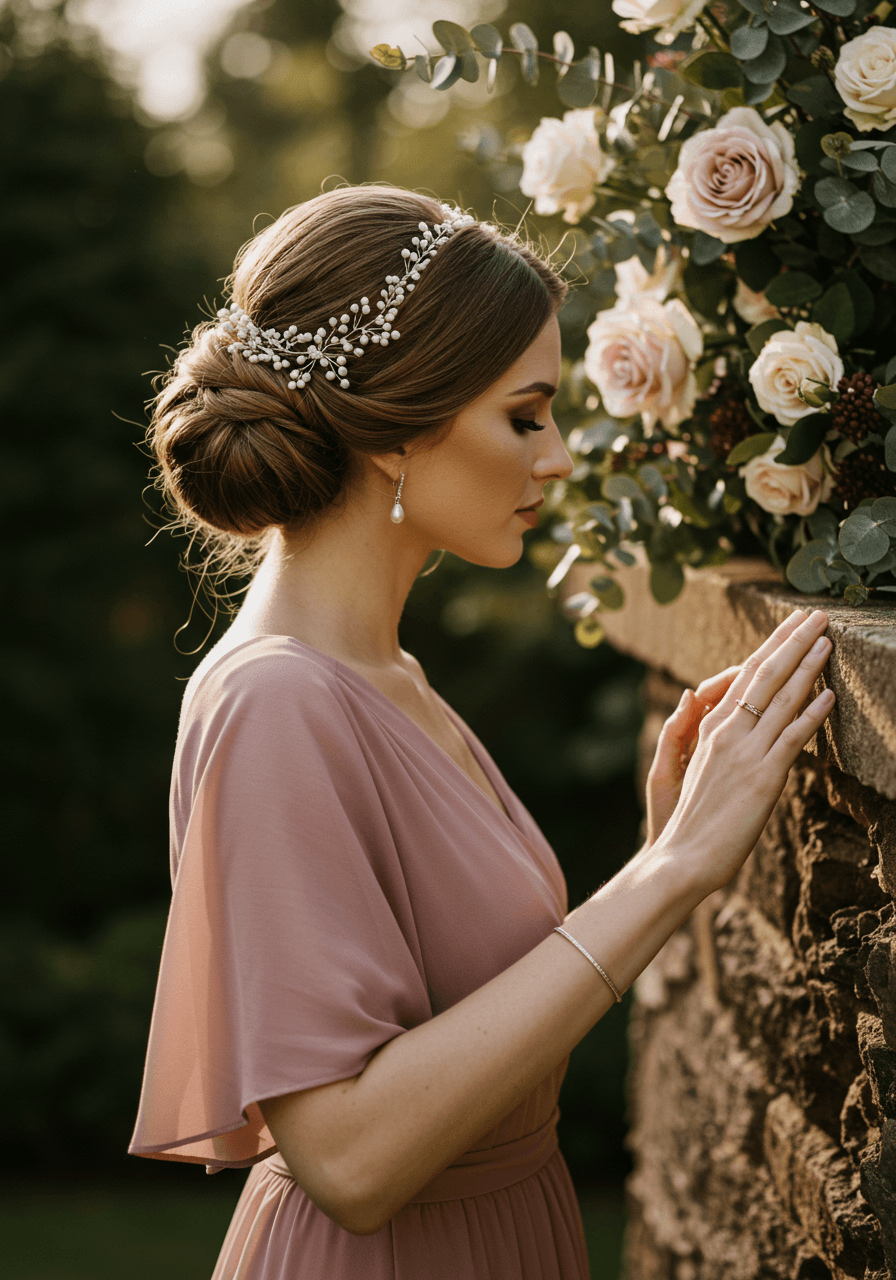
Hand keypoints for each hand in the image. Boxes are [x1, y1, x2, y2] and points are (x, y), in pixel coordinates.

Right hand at [656, 608, 834, 894]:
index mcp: (708, 728)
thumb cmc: (683, 822)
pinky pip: (792, 737)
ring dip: (807, 665)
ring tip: (828, 640)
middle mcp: (726, 733)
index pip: (743, 675)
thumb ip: (690, 730)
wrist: (681, 858)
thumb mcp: (681, 769)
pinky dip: (812, 714)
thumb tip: (695, 694)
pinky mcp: (763, 777)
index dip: (770, 647)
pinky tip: (829, 695)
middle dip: (791, 641)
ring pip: (781, 698)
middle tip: (815, 615)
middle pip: (763, 675)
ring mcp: (744, 753)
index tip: (791, 627)